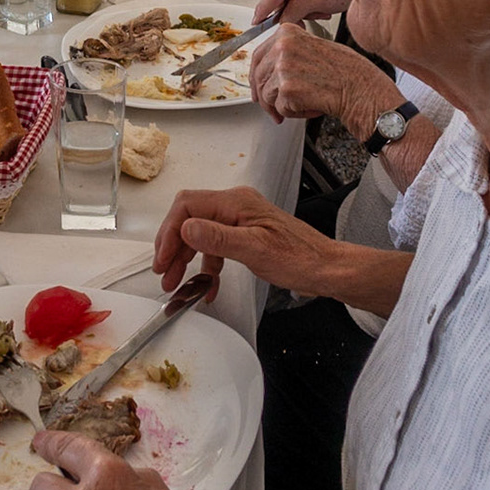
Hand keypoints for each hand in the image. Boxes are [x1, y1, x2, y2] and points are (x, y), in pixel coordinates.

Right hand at [153, 186, 333, 296]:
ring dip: (186, 258)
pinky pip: (216, 246)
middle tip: (164, 273)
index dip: (169, 232)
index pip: (187, 207)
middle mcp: (235, 206)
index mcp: (235, 202)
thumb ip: (218, 238)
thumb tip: (186, 228)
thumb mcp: (256, 250)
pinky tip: (206, 287)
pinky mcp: (244, 234)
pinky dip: (208, 266)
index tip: (163, 259)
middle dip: (173, 247)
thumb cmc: (300, 258)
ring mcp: (239, 220)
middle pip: (189, 219)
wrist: (327, 269)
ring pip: (200, 234)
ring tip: (176, 283)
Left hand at [249, 25, 405, 135]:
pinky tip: (312, 106)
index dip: (256, 77)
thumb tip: (267, 68)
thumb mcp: (314, 48)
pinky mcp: (287, 89)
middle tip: (276, 108)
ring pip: (267, 95)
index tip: (259, 87)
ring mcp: (283, 67)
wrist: (362, 90)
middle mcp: (282, 47)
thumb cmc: (346, 72)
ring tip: (305, 104)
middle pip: (258, 78)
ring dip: (282, 106)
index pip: (257, 56)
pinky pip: (280, 108)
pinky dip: (294, 113)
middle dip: (266, 97)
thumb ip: (289, 52)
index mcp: (287, 33)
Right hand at [252, 0, 351, 24]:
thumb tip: (279, 20)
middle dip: (289, 10)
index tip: (257, 21)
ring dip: (296, 9)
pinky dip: (298, 4)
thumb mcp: (321, 2)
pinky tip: (312, 5)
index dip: (265, 7)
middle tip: (305, 19)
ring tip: (316, 10)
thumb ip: (297, 10)